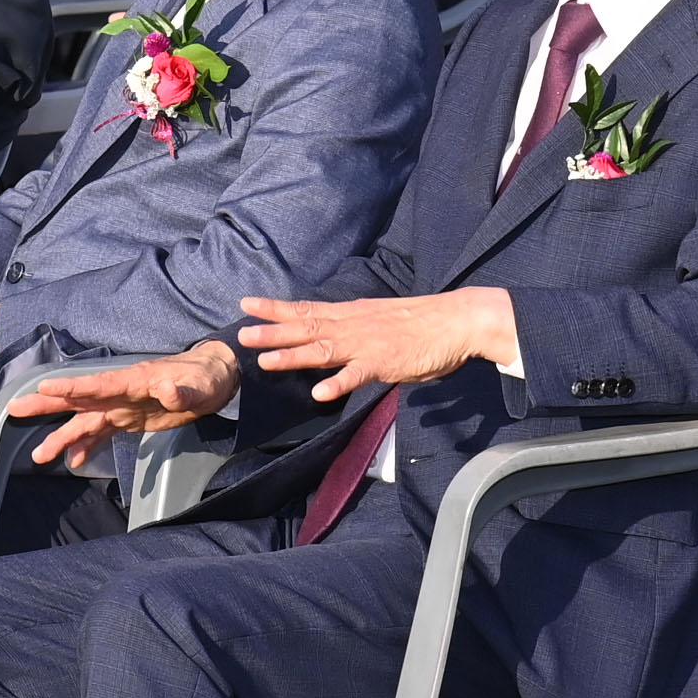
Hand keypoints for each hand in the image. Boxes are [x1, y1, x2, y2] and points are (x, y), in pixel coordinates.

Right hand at [6, 344, 240, 468]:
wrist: (212, 381)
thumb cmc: (204, 378)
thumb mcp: (197, 385)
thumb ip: (180, 390)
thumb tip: (167, 390)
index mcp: (132, 381)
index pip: (96, 385)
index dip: (71, 387)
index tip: (43, 387)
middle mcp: (119, 393)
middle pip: (77, 400)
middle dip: (47, 404)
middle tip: (15, 409)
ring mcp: (121, 408)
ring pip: (83, 422)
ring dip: (61, 437)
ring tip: (39, 456)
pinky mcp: (127, 420)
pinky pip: (101, 434)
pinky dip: (86, 447)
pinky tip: (72, 461)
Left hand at [237, 288, 516, 402]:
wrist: (456, 320)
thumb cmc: (422, 323)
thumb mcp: (380, 320)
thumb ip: (357, 329)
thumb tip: (337, 337)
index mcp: (351, 314)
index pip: (306, 308)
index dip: (275, 308)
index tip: (247, 304)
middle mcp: (352, 325)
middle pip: (305, 327)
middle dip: (271, 331)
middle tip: (241, 334)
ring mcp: (366, 344)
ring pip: (323, 349)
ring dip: (293, 356)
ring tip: (265, 362)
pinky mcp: (384, 363)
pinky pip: (358, 375)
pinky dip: (339, 384)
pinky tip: (320, 394)